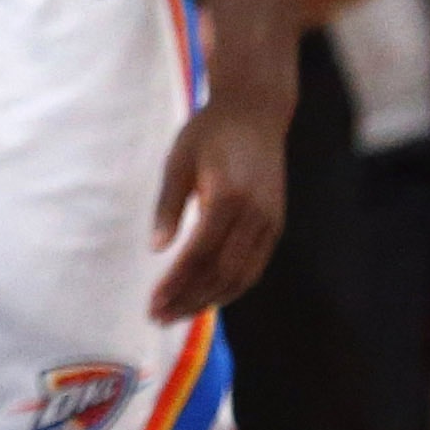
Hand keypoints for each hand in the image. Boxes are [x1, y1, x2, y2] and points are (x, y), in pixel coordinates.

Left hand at [146, 96, 284, 321]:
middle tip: (159, 316)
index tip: (153, 301)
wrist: (255, 113)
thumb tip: (157, 249)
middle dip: (189, 299)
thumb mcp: (178, 161)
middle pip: (221, 273)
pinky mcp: (275, 225)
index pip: (200, 254)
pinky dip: (230, 287)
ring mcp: (270, 223)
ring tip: (178, 313)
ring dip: (209, 300)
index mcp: (228, 197)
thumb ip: (168, 206)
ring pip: (241, 277)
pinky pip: (254, 267)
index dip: (177, 282)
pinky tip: (207, 296)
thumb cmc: (209, 133)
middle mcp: (255, 216)